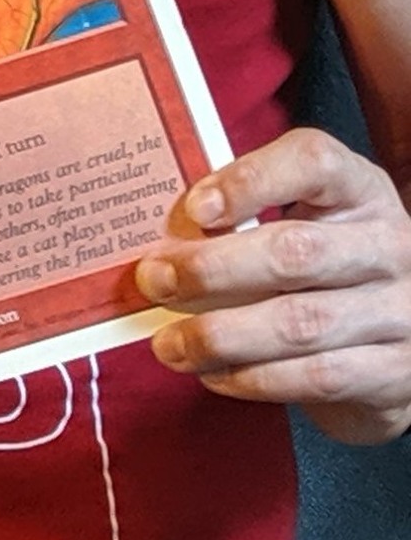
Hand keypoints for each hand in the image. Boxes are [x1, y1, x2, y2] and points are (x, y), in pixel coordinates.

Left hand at [137, 125, 410, 442]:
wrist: (402, 336)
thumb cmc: (325, 262)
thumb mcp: (302, 217)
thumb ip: (244, 214)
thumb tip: (161, 236)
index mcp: (358, 189)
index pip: (312, 162)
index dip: (250, 180)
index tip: (194, 208)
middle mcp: (387, 245)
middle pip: (294, 252)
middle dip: (210, 269)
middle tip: (152, 281)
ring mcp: (399, 311)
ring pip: (299, 324)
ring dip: (221, 336)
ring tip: (168, 344)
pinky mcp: (394, 372)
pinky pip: (315, 377)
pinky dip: (254, 377)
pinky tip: (213, 373)